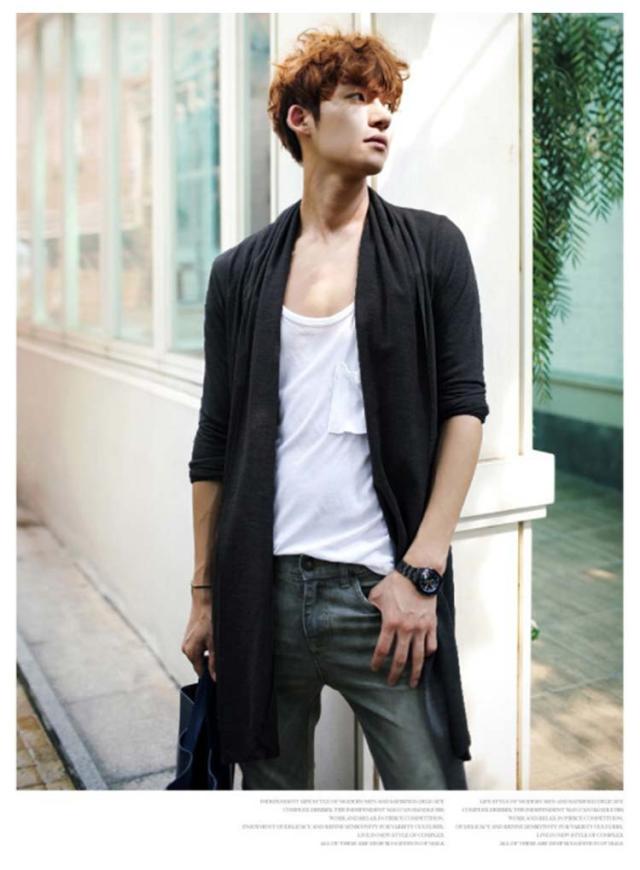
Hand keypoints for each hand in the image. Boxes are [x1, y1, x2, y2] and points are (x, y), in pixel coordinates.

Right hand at [181, 589, 215, 680]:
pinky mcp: (190, 636)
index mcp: (190, 652)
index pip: (200, 672)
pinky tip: (213, 638)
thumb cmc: (210, 620)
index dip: (211, 675)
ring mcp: (187, 642)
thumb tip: (214, 678)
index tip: (221, 674)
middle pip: (200, 664)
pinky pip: (199, 647)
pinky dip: (206, 646)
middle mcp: (186, 648)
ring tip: (219, 644)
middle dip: (210, 663)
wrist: (205, 600)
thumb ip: (214, 662)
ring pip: (200, 655)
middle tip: (222, 655)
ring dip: (209, 654)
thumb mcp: (215, 643)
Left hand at [366, 570, 436, 687]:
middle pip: (401, 658)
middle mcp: (406, 629)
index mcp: (390, 622)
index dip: (378, 662)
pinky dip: (428, 653)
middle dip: (395, 673)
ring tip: (412, 683)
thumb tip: (365, 615)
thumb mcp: (376, 595)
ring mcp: (421, 628)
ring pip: (418, 656)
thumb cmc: (396, 583)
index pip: (382, 649)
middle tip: (391, 683)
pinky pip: (431, 644)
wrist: (418, 574)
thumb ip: (371, 608)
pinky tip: (425, 659)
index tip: (375, 669)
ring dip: (415, 672)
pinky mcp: (431, 624)